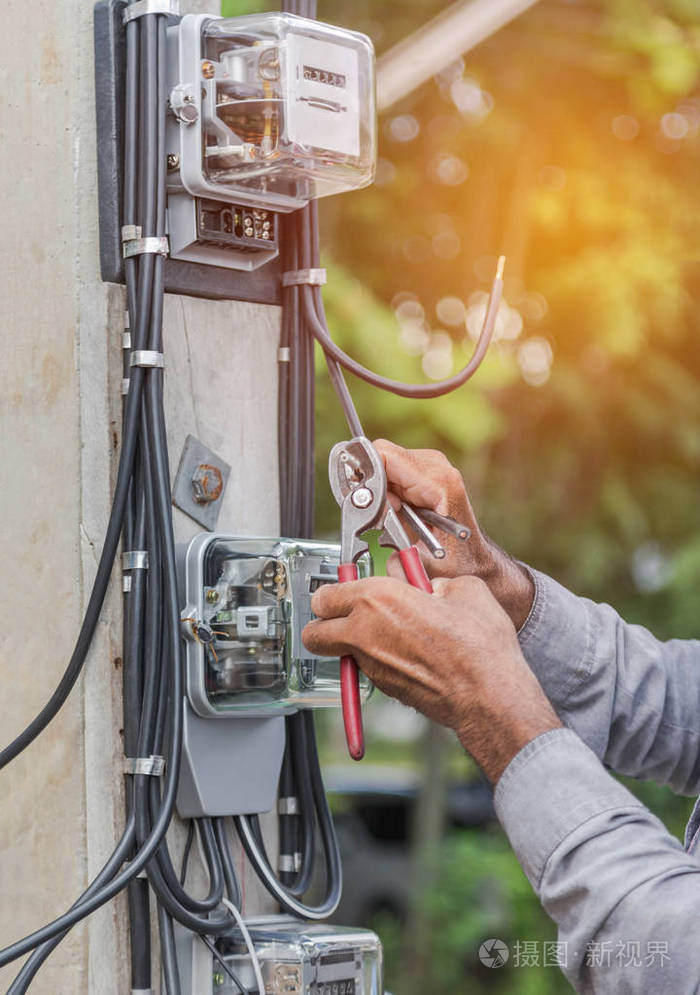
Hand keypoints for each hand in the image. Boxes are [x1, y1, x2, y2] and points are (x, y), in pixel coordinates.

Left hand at [303, 574, 560, 783]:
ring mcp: (371, 666)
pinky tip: (413, 656)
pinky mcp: (384, 688)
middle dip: (324, 624)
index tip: (348, 591)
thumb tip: (429, 590)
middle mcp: (364, 633)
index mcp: (376, 599)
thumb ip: (434, 583)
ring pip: (343, 652)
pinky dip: (381, 662)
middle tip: (348, 615)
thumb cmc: (479, 642)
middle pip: (314, 632)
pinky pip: (369, 669)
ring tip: (395, 634)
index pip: (325, 594)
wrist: (489, 694)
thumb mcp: (463, 589)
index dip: (334, 592)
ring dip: (356, 643)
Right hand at [373, 439, 534, 629]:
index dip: (363, 475)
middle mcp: (437, 467)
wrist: (473, 562)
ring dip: (379, 490)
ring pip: (384, 462)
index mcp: (438, 482)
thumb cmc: (454, 562)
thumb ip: (388, 523)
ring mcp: (434, 465)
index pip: (383, 454)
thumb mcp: (414, 550)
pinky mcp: (427, 469)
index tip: (360, 500)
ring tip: (392, 516)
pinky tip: (397, 511)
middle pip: (381, 456)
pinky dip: (387, 490)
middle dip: (371, 485)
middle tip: (379, 515)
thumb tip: (362, 498)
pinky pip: (393, 469)